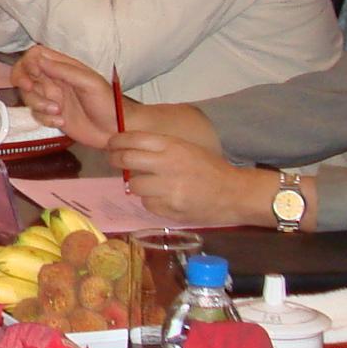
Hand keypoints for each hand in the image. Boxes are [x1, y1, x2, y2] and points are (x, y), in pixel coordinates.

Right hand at [14, 44, 120, 147]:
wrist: (115, 130)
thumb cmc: (107, 103)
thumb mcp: (88, 83)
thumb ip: (64, 70)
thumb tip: (38, 60)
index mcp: (64, 67)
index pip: (36, 55)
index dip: (28, 62)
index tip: (34, 74)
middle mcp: (54, 80)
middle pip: (25, 73)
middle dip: (22, 81)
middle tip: (30, 89)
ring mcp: (51, 98)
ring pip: (28, 96)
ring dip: (38, 104)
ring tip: (59, 112)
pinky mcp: (51, 115)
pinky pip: (36, 114)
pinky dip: (45, 119)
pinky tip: (62, 122)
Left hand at [103, 130, 269, 226]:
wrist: (235, 194)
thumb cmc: (209, 168)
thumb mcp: (185, 148)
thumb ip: (159, 148)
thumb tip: (126, 148)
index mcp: (172, 146)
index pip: (132, 139)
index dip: (116, 142)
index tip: (111, 145)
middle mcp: (167, 165)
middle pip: (126, 160)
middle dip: (116, 160)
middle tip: (115, 161)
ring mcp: (168, 188)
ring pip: (135, 185)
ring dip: (137, 185)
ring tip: (150, 184)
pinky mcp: (170, 208)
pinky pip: (147, 204)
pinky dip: (151, 202)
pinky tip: (164, 198)